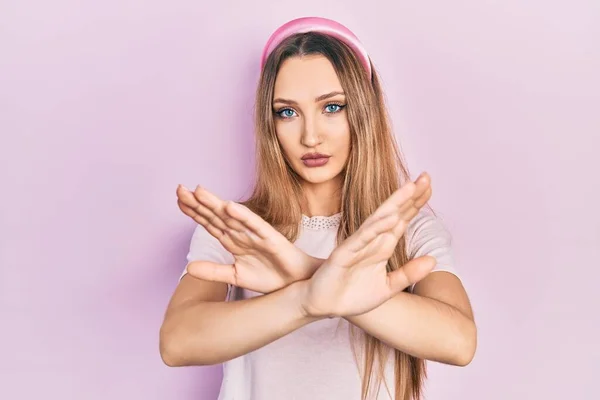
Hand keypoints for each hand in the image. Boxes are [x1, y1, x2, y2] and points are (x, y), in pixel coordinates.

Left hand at [176, 185, 320, 293]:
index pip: (210, 223)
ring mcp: (256, 234)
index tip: (178, 199)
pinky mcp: (271, 239)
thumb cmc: (271, 277)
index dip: (194, 211)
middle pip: (216, 215)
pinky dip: (243, 216)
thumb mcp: (235, 276)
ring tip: (198, 191)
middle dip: (198, 203)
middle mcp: (242, 234)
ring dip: (216, 204)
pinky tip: (230, 206)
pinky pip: (255, 225)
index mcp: (234, 241)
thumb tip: (188, 267)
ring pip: (232, 216)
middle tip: (179, 189)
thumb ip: (213, 272)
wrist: (298, 285)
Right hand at [299, 173, 435, 317]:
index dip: (415, 203)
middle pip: (394, 213)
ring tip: (411, 188)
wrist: (323, 305)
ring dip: (394, 203)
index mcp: (382, 247)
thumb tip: (434, 260)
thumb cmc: (352, 296)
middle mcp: (371, 241)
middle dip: (410, 195)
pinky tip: (390, 216)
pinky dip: (376, 227)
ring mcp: (357, 245)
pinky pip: (362, 237)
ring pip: (379, 220)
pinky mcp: (344, 253)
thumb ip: (409, 273)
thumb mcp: (388, 287)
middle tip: (426, 176)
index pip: (402, 220)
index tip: (429, 186)